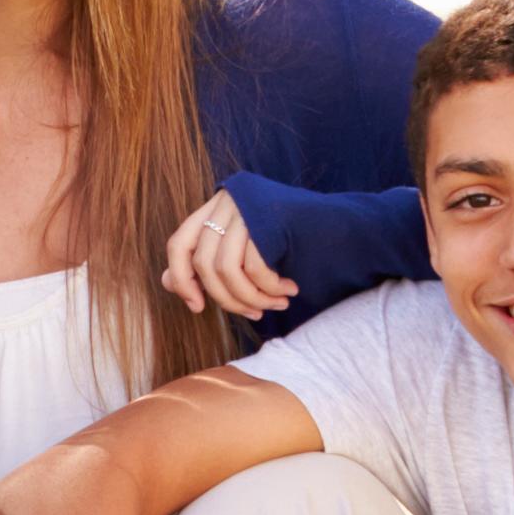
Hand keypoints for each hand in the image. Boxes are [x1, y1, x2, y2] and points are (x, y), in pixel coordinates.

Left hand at [162, 192, 294, 323]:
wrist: (345, 224)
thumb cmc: (291, 241)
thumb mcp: (243, 250)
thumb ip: (206, 262)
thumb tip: (168, 282)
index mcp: (214, 206)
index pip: (178, 244)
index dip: (181, 279)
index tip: (196, 307)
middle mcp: (227, 200)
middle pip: (203, 263)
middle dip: (226, 298)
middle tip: (254, 313)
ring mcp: (248, 206)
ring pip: (226, 269)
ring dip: (250, 297)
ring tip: (275, 304)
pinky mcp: (271, 217)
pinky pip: (254, 266)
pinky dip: (268, 287)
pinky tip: (287, 290)